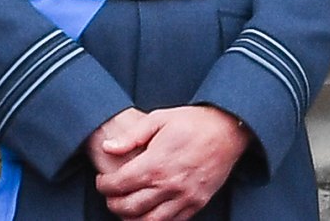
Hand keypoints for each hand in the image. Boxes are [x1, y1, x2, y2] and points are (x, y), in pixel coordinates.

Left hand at [94, 105, 250, 220]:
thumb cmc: (192, 122)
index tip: (102, 181)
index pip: (119, 184)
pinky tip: (147, 213)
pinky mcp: (197, 203)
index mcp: (156, 163)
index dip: (104, 185)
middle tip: (110, 196)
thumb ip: (131, 136)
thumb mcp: (159, 119)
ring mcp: (185, 197)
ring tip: (125, 209)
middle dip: (113, 204)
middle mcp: (169, 185)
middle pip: (130, 207)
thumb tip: (108, 147)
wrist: (227, 130)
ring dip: (131, 219)